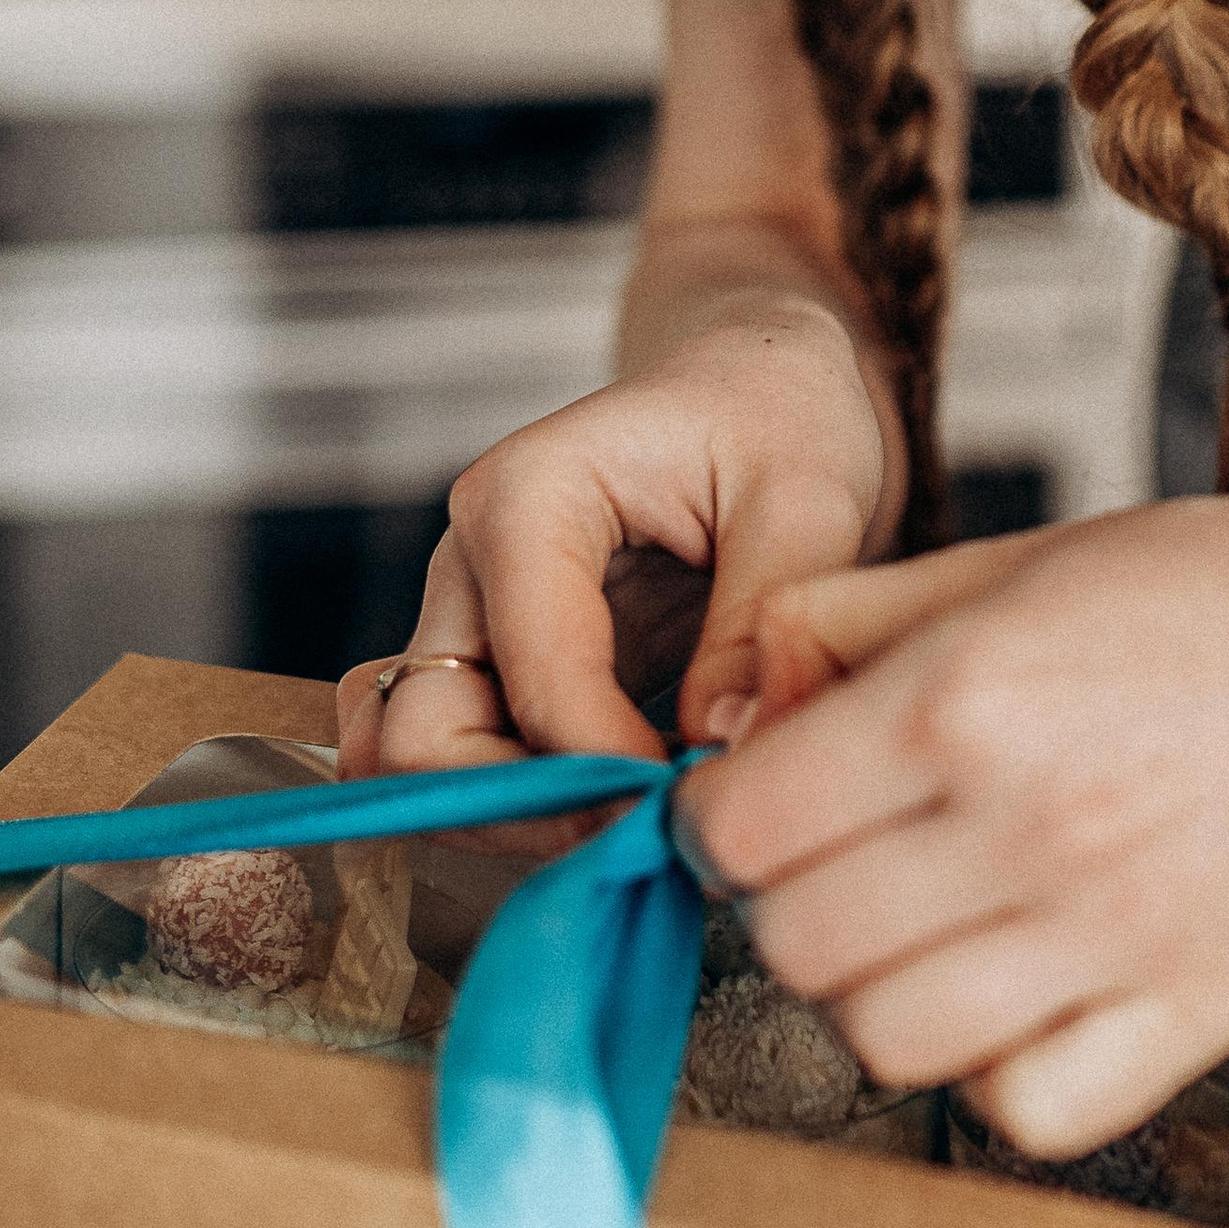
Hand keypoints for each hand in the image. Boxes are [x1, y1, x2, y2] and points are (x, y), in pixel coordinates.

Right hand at [334, 300, 892, 777]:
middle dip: (528, 811)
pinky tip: (610, 804)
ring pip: (421, 763)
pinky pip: (455, 760)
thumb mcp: (808, 494)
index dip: (607, 770)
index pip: (533, 678)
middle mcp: (470, 562)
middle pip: (422, 736)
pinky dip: (510, 804)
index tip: (699, 811)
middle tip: (653, 834)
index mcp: (527, 497)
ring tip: (639, 823)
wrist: (757, 393)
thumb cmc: (777, 417)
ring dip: (514, 818)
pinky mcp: (495, 666)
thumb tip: (717, 749)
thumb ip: (760, 619)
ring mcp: (471, 619)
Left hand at [681, 496, 1228, 1160]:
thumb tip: (733, 715)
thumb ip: (844, 625)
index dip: (723, 822)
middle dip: (790, 904)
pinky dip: (995, 1070)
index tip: (759, 811)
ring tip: (929, 931)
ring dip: (879, 992)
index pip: (740, 827)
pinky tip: (1019, 996)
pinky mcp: (1193, 1015)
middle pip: (795, 944)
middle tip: (845, 866)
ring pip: (885, 1039)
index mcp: (965, 700)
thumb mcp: (1008, 560)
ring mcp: (1114, 936)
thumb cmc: (1212, 595)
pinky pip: (1021, 1108)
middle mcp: (1028, 825)